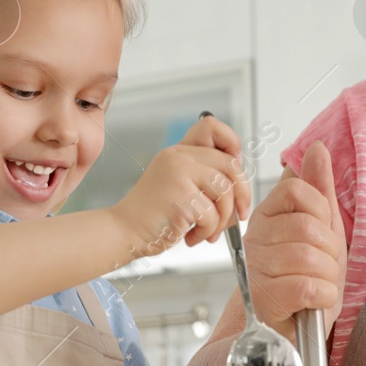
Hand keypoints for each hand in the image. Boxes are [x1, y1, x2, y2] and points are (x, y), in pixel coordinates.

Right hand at [114, 116, 249, 255]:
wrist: (123, 232)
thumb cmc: (152, 215)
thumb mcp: (177, 183)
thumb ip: (201, 174)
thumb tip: (239, 172)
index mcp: (178, 151)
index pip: (212, 127)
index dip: (232, 145)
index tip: (233, 172)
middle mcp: (178, 157)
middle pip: (231, 165)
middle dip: (242, 194)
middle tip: (238, 215)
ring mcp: (179, 174)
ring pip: (226, 192)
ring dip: (223, 220)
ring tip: (208, 232)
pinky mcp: (181, 196)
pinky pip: (213, 215)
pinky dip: (206, 232)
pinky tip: (191, 237)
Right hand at [242, 141, 346, 339]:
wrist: (288, 332)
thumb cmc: (303, 280)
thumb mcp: (321, 231)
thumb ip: (318, 190)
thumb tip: (316, 149)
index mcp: (267, 217)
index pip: (297, 192)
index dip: (321, 213)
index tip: (322, 234)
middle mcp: (256, 240)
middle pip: (308, 227)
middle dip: (330, 252)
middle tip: (324, 268)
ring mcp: (257, 269)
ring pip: (310, 257)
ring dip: (328, 277)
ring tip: (318, 285)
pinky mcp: (265, 298)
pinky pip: (309, 285)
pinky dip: (323, 296)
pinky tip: (315, 301)